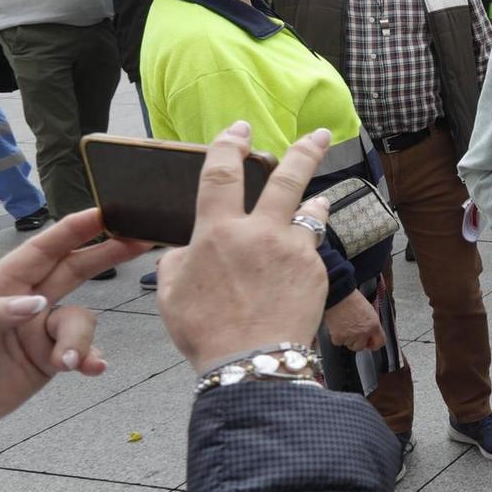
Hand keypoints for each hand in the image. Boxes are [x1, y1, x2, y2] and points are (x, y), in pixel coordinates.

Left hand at [0, 210, 148, 421]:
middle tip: (141, 241)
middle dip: (107, 255)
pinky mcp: (49, 359)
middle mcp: (27, 301)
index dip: (74, 229)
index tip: (104, 213)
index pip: (43, 249)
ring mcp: (40, 330)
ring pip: (79, 320)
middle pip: (74, 270)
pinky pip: (82, 352)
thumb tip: (37, 305)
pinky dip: (88, 360)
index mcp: (3, 283)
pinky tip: (90, 369)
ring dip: (78, 340)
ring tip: (66, 362)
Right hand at [156, 122, 332, 371]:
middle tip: (321, 134)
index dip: (229, 145)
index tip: (239, 130)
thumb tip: (188, 250)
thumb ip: (177, 261)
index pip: (221, 173)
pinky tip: (304, 259)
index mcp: (217, 232)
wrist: (252, 361)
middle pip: (287, 178)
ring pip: (311, 212)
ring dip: (315, 204)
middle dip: (305, 150)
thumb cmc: (207, 332)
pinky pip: (313, 250)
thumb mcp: (170, 292)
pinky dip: (307, 249)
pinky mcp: (317, 271)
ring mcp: (293, 250)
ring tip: (318, 201)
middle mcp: (260, 232)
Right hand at [324, 291, 384, 351]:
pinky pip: (338, 342)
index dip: (374, 344)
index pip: (380, 342)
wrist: (339, 295)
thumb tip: (370, 331)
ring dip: (346, 338)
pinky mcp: (339, 337)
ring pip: (349, 345)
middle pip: (361, 346)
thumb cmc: (352, 299)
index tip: (370, 343)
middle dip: (357, 341)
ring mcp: (351, 336)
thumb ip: (371, 323)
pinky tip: (337, 326)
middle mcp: (364, 332)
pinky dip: (336, 337)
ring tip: (344, 326)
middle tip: (352, 333)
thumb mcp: (369, 310)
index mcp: (374, 325)